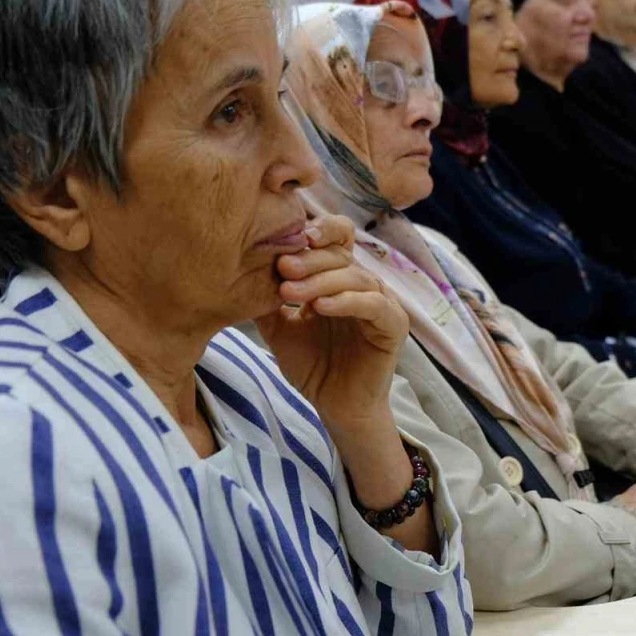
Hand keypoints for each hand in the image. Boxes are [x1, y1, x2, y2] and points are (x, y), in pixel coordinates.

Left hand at [253, 214, 407, 433]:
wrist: (335, 407)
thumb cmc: (314, 366)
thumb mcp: (281, 330)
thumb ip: (268, 303)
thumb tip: (242, 273)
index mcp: (340, 278)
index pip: (338, 239)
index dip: (321, 229)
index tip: (290, 237)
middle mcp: (364, 284)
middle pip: (342, 256)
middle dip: (309, 259)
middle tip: (282, 268)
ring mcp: (382, 303)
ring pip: (355, 277)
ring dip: (320, 281)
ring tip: (290, 292)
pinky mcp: (394, 325)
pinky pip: (373, 304)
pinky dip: (346, 301)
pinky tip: (320, 308)